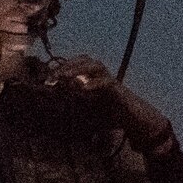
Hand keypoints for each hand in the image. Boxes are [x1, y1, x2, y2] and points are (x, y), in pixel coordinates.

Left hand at [46, 55, 173, 151]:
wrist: (134, 122)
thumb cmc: (112, 117)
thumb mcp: (87, 112)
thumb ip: (75, 107)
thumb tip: (57, 105)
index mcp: (94, 79)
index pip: (77, 65)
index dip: (63, 68)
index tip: (48, 78)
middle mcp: (102, 76)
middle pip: (85, 60)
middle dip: (68, 65)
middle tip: (53, 76)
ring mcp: (111, 81)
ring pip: (96, 66)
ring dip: (79, 69)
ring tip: (65, 77)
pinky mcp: (119, 90)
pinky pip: (107, 82)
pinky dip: (94, 84)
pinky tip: (82, 89)